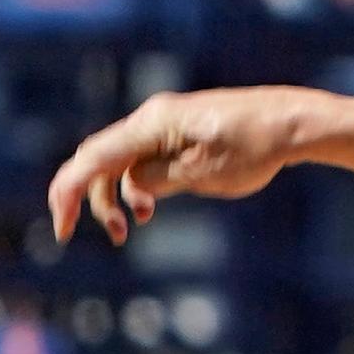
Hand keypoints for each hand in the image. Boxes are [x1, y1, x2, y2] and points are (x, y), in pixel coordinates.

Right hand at [48, 86, 314, 243]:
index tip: (63, 229)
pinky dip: (136, 187)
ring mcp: (162, 125)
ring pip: (118, 162)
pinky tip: (147, 210)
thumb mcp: (203, 174)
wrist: (291, 122)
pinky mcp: (176, 134)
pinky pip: (140, 160)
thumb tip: (130, 189)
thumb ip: (157, 181)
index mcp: (151, 125)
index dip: (70, 193)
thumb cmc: (254, 147)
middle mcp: (150, 120)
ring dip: (114, 197)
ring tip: (129, 229)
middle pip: (97, 159)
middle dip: (85, 198)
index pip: (93, 159)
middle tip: (76, 233)